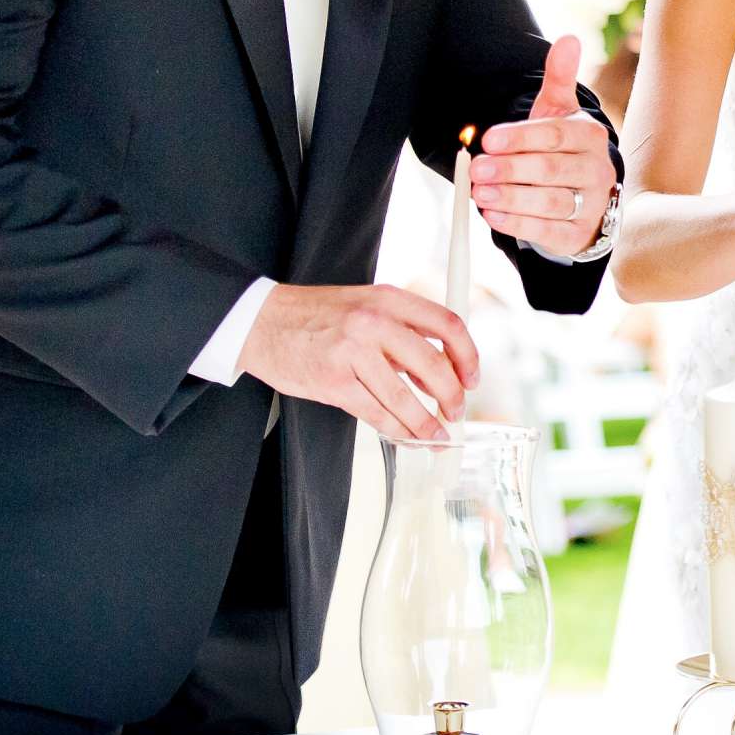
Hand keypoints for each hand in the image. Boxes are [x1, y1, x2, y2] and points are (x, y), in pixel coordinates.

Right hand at [238, 283, 479, 441]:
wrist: (261, 322)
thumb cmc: (316, 316)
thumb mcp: (366, 305)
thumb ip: (403, 332)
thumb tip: (439, 373)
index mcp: (388, 298)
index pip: (447, 325)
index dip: (468, 355)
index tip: (472, 378)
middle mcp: (374, 322)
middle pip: (432, 365)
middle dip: (452, 396)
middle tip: (456, 412)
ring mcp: (352, 353)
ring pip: (404, 398)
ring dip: (426, 424)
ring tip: (436, 435)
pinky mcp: (333, 383)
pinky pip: (376, 413)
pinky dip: (397, 430)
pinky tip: (406, 436)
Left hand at [471, 35, 617, 254]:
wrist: (588, 198)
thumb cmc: (564, 149)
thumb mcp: (560, 112)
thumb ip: (560, 77)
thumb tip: (568, 40)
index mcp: (590, 136)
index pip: (555, 135)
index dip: (520, 138)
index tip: (488, 140)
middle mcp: (596, 170)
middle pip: (552, 169)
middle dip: (511, 168)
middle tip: (477, 168)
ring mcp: (591, 204)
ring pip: (551, 202)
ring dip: (512, 198)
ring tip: (480, 194)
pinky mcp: (577, 234)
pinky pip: (549, 231)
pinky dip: (520, 224)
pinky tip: (494, 216)